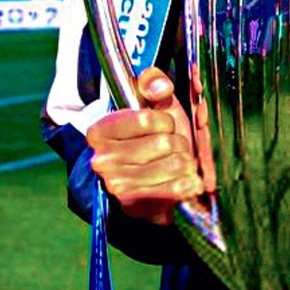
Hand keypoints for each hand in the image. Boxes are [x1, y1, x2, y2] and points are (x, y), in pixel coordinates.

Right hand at [87, 66, 203, 225]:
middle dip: (179, 143)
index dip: (166, 121)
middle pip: (166, 142)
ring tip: (176, 165)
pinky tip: (184, 181)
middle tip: (171, 149)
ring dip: (186, 164)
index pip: (149, 119)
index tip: (163, 127)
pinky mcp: (135, 204)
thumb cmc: (154, 141)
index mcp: (100, 130)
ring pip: (176, 164)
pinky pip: (178, 187)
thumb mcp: (155, 106)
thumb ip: (155, 85)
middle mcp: (102, 158)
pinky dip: (189, 183)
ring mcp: (116, 183)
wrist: (151, 186)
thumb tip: (160, 86)